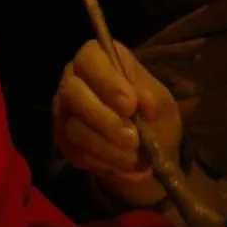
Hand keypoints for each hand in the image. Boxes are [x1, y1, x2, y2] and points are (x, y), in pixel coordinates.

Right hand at [53, 40, 181, 191]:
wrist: (147, 149)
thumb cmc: (152, 114)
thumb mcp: (162, 103)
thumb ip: (152, 99)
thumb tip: (144, 103)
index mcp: (99, 59)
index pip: (89, 59)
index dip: (106, 81)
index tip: (131, 104)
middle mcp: (74, 80)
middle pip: (72, 93)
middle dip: (104, 119)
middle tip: (133, 138)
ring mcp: (65, 111)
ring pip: (73, 127)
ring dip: (106, 146)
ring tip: (135, 158)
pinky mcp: (63, 140)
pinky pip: (76, 152)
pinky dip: (103, 162)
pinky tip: (125, 167)